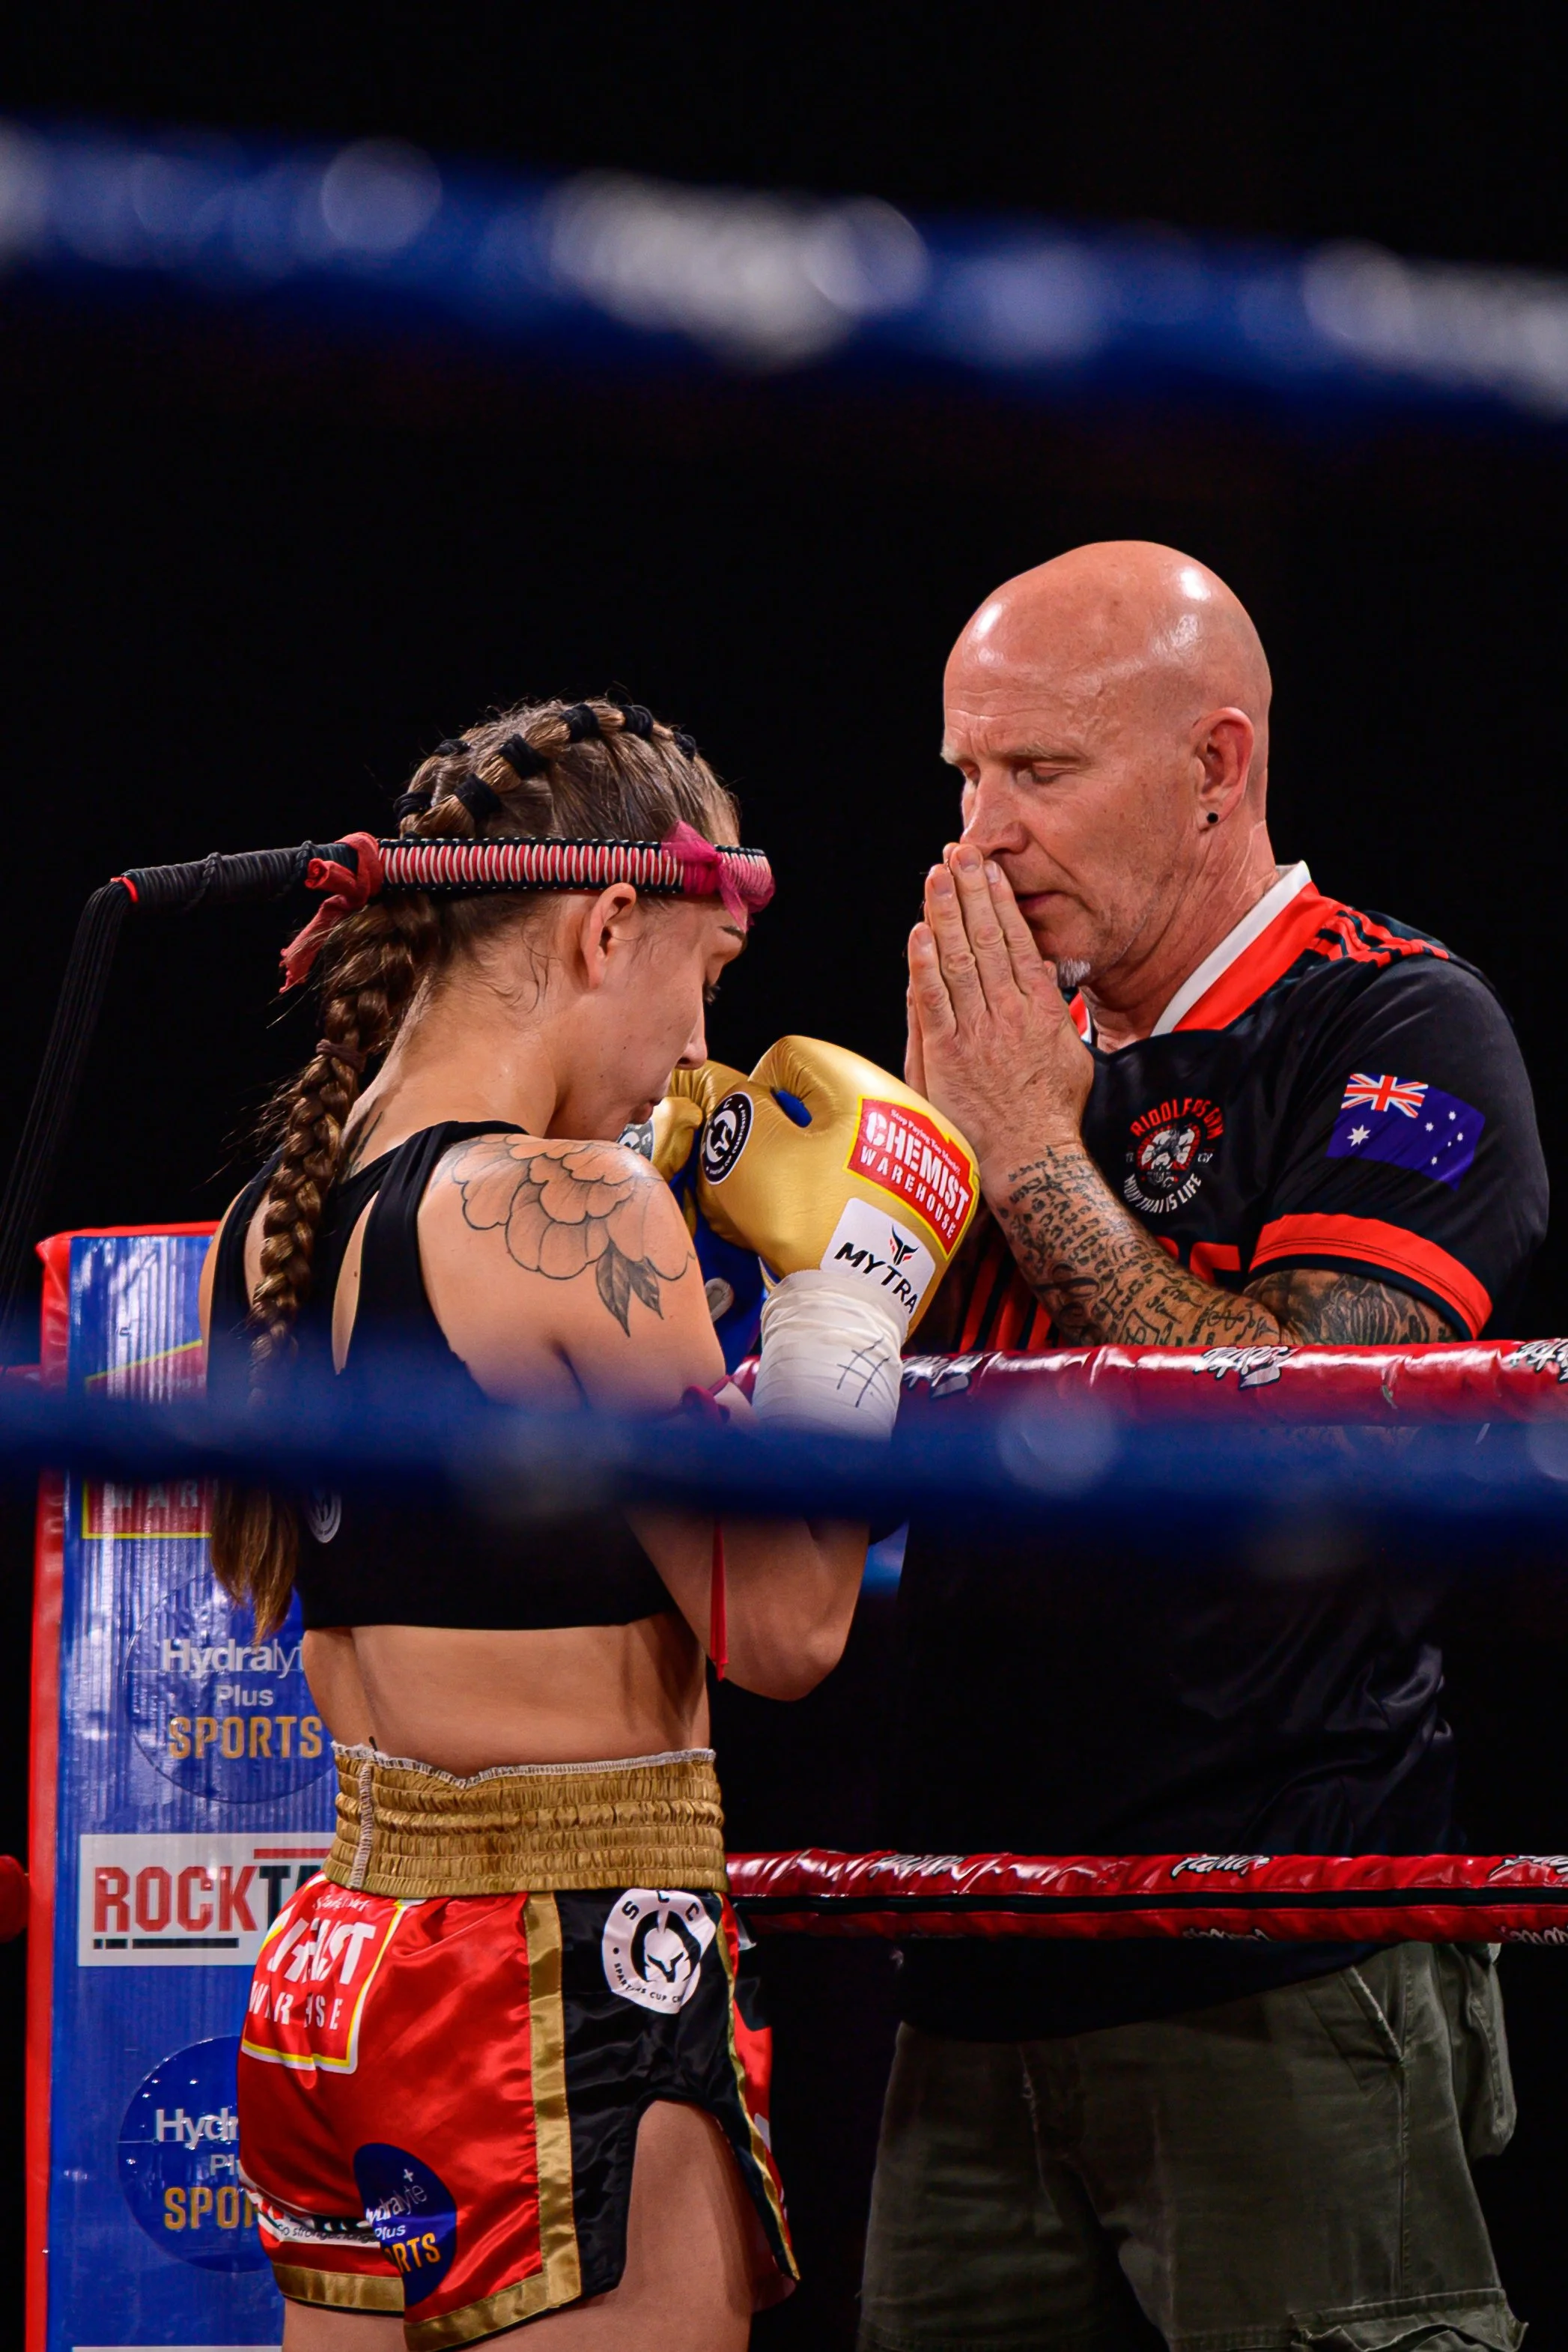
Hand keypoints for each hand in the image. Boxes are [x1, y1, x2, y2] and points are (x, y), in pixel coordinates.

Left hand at [908, 846, 1093, 1179]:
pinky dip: (924, 964)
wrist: (1034, 1160)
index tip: (989, 870)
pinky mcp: (948, 1055)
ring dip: (945, 914)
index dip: (999, 902)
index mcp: (1040, 1009)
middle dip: (971, 891)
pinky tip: (919, 932)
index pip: (1017, 942)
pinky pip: (934, 1000)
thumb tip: (1041, 976)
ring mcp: (977, 1031)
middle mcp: (1010, 1012)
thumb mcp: (1072, 1057)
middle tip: (959, 852)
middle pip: (987, 939)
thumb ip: (1054, 1015)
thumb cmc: (1053, 1117)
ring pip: (959, 960)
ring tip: (937, 876)